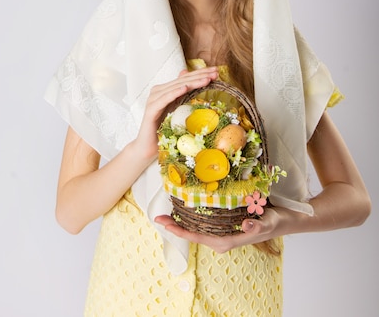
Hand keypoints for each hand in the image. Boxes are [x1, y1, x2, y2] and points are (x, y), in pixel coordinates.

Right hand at [132, 67, 218, 162]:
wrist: (148, 147)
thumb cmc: (164, 131)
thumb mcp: (178, 112)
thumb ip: (183, 97)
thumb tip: (191, 81)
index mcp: (165, 90)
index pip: (185, 78)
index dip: (200, 73)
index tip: (216, 71)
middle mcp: (158, 91)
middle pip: (182, 81)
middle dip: (200, 76)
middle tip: (215, 73)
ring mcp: (153, 99)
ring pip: (176, 88)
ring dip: (192, 82)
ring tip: (206, 79)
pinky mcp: (151, 109)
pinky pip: (164, 99)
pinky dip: (175, 92)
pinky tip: (185, 88)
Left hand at [155, 206, 285, 253]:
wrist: (285, 219)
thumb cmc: (276, 222)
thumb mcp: (268, 222)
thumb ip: (257, 226)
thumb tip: (245, 227)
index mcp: (227, 240)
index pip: (197, 238)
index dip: (179, 231)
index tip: (163, 223)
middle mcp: (222, 238)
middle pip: (193, 233)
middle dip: (175, 225)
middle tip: (158, 215)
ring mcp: (223, 231)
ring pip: (198, 227)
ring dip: (183, 219)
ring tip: (167, 208)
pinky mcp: (225, 224)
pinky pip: (205, 221)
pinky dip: (194, 214)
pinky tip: (186, 203)